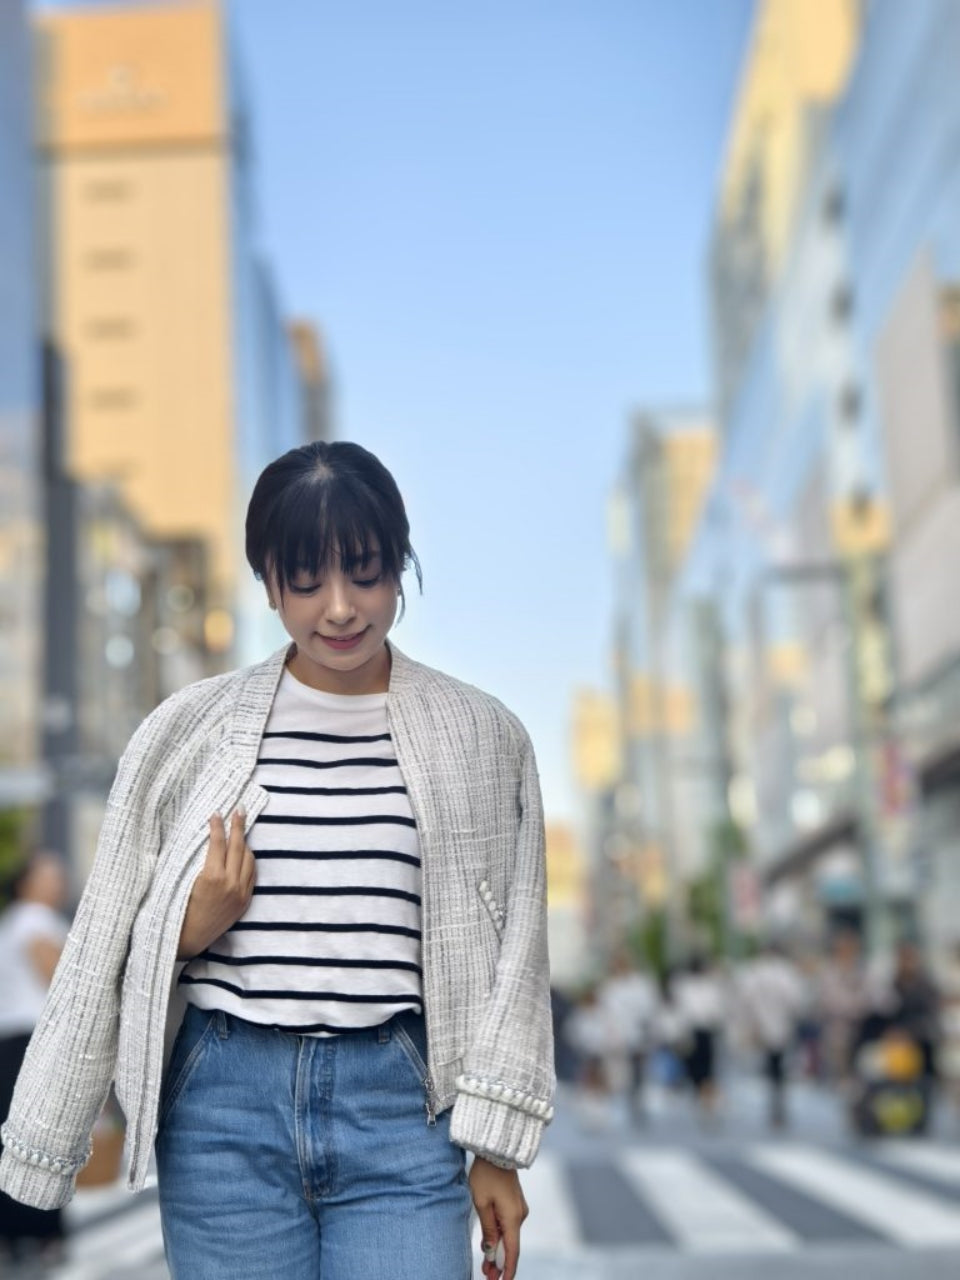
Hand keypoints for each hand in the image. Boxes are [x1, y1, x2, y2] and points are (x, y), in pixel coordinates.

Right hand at [176, 810, 255, 959]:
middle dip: (238, 826)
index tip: (217, 812)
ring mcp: (241, 893)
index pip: (218, 843)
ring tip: (239, 831)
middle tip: (239, 810)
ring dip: (244, 843)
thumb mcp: (184, 882)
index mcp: (212, 877)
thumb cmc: (179, 909)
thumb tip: (205, 838)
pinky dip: (248, 861)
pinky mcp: (245, 900)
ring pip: (249, 859)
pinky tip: (244, 853)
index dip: (217, 826)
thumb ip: (197, 861)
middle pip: (238, 846)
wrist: (189, 939)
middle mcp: (230, 884)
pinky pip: (251, 874)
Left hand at [469, 1156, 527, 1279]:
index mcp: (513, 1218)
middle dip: (499, 1263)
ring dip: (498, 1250)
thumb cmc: (486, 1175)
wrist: (496, 1149)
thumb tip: (491, 1251)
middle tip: (487, 1277)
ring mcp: (519, 1208)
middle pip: (510, 1246)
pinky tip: (490, 1245)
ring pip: (509, 1235)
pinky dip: (500, 1236)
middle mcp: (520, 1215)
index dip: (508, 1270)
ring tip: (486, 1267)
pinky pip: (508, 1224)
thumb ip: (488, 1229)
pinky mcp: (515, 1203)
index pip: (512, 1251)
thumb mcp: (481, 1203)